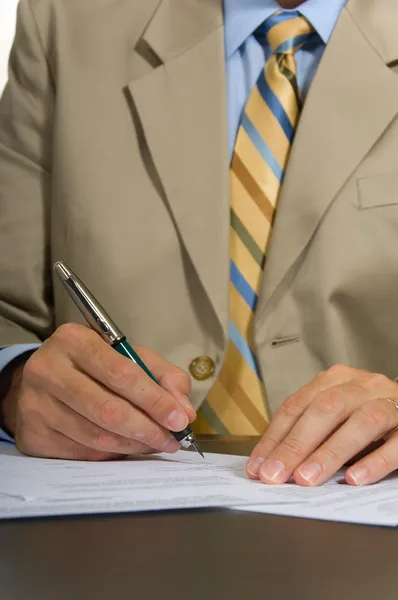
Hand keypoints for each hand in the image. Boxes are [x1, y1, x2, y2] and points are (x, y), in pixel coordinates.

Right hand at [3, 323, 195, 459]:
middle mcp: (48, 369)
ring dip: (132, 445)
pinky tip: (125, 447)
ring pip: (95, 436)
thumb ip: (164, 377)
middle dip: (147, 429)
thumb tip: (184, 411)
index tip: (178, 419)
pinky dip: (110, 454)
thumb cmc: (94, 366)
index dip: (154, 400)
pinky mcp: (32, 435)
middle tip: (170, 440)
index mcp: (74, 340)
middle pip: (107, 409)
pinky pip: (81, 453)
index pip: (121, 373)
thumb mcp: (131, 357)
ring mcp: (35, 404)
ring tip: (153, 444)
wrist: (44, 379)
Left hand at [247, 365, 397, 485]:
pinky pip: (397, 443)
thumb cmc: (370, 419)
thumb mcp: (337, 417)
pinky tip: (355, 479)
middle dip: (296, 444)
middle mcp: (364, 385)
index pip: (297, 405)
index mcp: (337, 380)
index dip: (275, 437)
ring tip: (307, 478)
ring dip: (330, 452)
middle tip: (275, 475)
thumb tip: (273, 464)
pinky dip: (375, 461)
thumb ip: (311, 432)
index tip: (258, 467)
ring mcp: (392, 402)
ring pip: (361, 422)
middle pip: (325, 410)